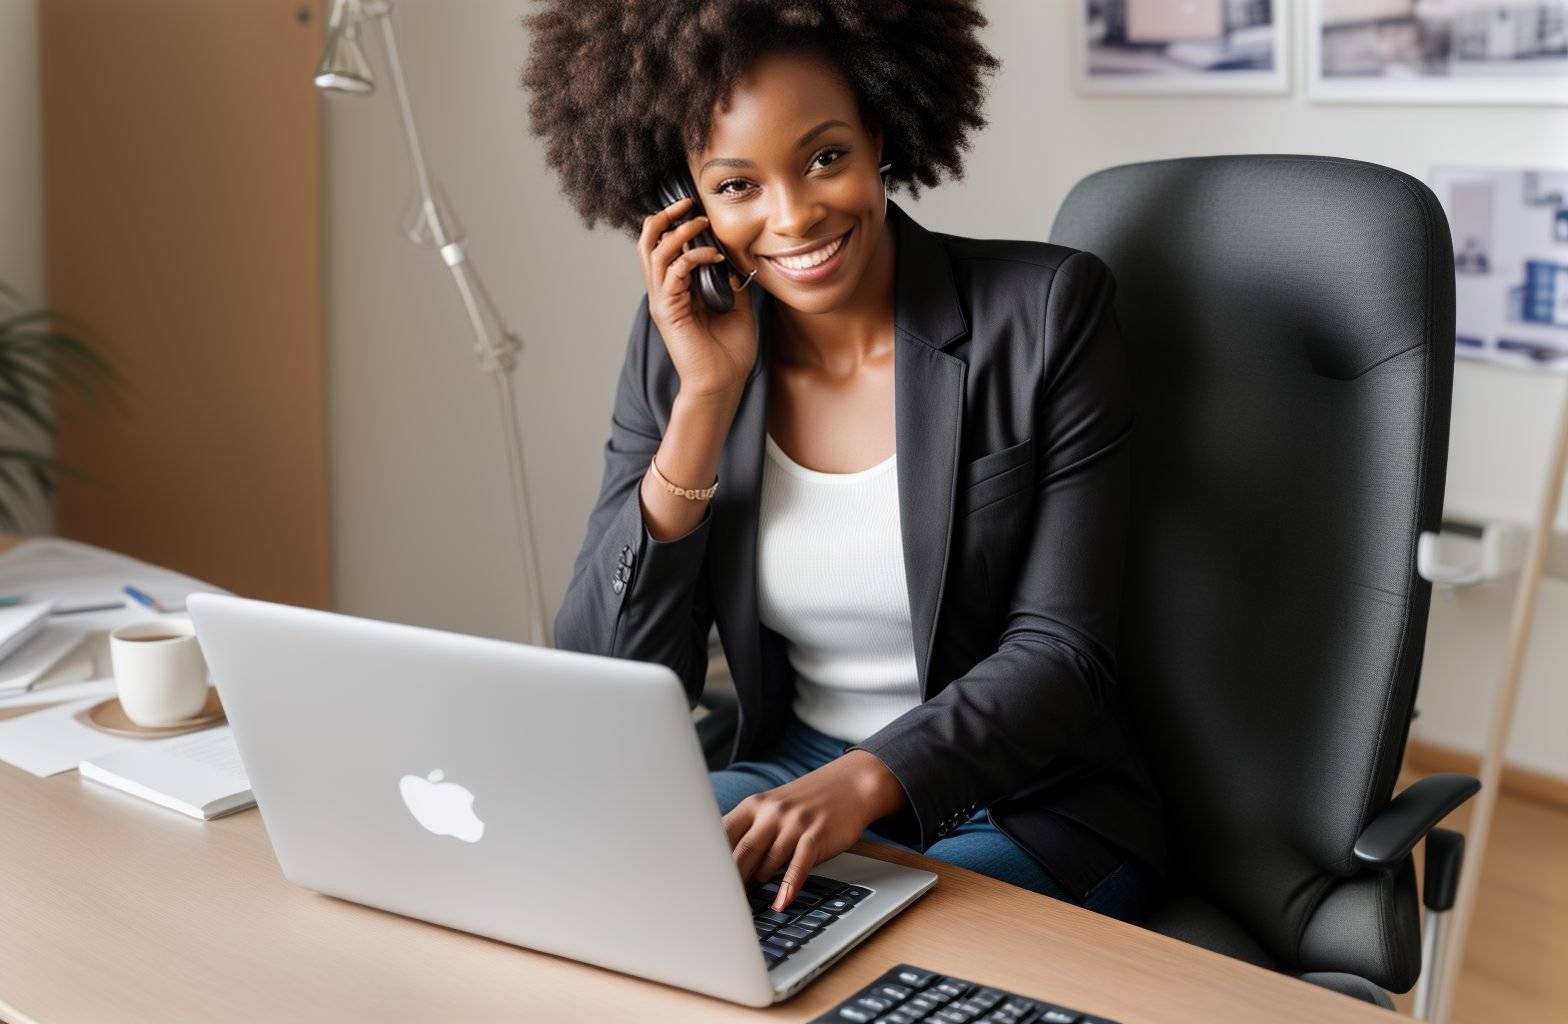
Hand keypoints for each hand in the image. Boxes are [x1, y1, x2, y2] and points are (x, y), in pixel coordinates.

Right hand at [638, 195, 757, 400]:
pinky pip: (674, 272)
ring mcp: (664, 301)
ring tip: (700, 222)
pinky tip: (715, 258)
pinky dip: (693, 257)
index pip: (664, 248)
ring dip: (678, 232)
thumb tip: (738, 262)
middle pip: (647, 243)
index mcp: (677, 291)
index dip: (675, 225)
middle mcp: (665, 293)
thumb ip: (732, 284)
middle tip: (686, 204)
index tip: (697, 211)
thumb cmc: (729, 353)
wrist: (722, 384)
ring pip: (655, 252)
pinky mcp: (669, 311)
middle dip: (664, 218)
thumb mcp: (737, 308)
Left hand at [723, 750, 905, 912]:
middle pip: (742, 852)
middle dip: (732, 880)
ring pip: (769, 862)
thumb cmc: (807, 801)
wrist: (850, 784)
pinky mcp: (816, 835)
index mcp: (754, 805)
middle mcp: (771, 812)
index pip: (722, 834)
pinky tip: (781, 902)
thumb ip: (750, 830)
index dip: (711, 860)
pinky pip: (798, 865)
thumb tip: (724, 865)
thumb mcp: (773, 807)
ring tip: (753, 903)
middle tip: (722, 902)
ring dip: (762, 883)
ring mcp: (795, 823)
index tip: (702, 882)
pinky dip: (788, 887)